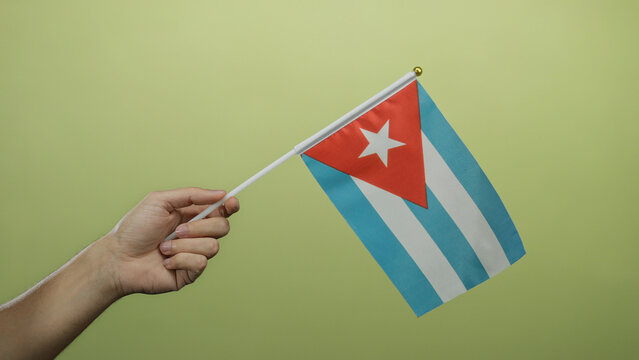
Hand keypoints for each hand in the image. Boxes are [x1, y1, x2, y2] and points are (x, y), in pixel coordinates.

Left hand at [100, 187, 239, 295]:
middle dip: (200, 227)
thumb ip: (191, 195)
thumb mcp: (160, 201)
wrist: (118, 258)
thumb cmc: (135, 228)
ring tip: (164, 247)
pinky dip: (181, 259)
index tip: (231, 203)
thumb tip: (221, 194)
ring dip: (185, 245)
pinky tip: (165, 262)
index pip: (221, 211)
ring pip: (213, 246)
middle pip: (222, 228)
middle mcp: (197, 235)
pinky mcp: (190, 273)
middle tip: (178, 230)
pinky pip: (201, 263)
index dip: (230, 206)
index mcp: (192, 216)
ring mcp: (195, 254)